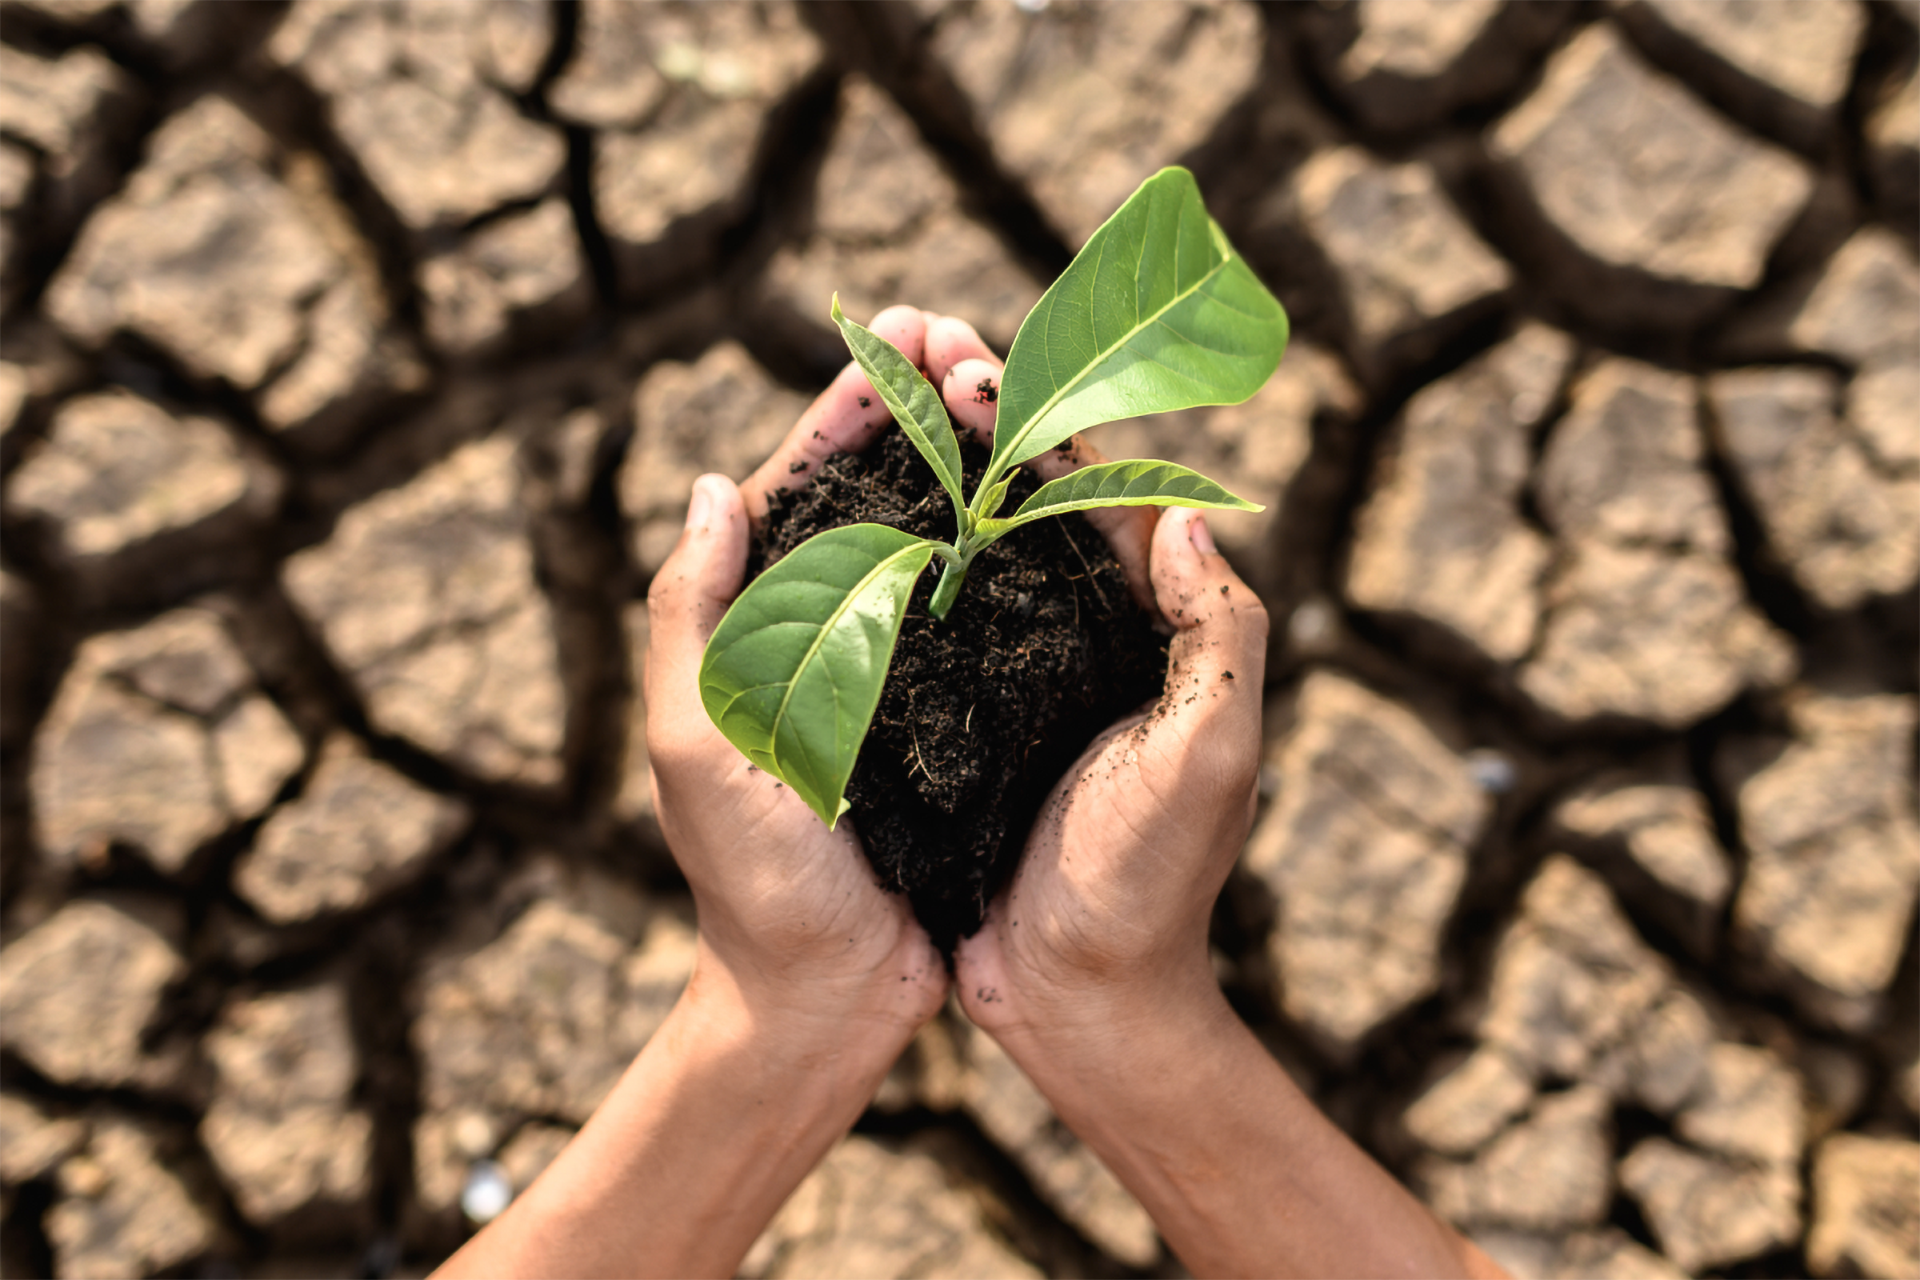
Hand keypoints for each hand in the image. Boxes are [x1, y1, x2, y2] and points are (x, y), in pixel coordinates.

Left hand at [644, 305, 951, 1059]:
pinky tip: (1053, 503)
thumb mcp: (698, 745)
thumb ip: (690, 618)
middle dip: (918, 407)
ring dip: (970, 460)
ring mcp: (894, 670)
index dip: (846, 404)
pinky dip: (1013, 548)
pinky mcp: (956, 712)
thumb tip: (710, 487)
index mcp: (755, 628)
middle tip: (970, 337)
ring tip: (1017, 390)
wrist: (828, 996)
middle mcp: (826, 634)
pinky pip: (985, 611)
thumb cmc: (754, 883)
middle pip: (874, 494)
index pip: (796, 488)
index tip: (898, 333)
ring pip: (935, 537)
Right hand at [925, 323, 1268, 1046]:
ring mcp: (1018, 675)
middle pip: (1027, 498)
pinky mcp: (961, 721)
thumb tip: (1193, 513)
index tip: (969, 360)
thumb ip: (1223, 636)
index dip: (1037, 418)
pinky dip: (892, 558)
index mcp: (1148, 630)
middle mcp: (1083, 637)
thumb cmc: (1149, 885)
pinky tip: (840, 518)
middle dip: (974, 414)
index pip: (1097, 492)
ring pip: (970, 544)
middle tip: (910, 344)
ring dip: (928, 466)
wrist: (1080, 999)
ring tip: (872, 397)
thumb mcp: (1210, 756)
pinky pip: (926, 619)